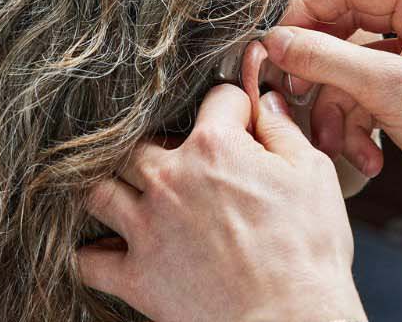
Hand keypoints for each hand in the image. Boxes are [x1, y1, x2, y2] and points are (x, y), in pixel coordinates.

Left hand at [79, 83, 364, 321]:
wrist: (289, 318)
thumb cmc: (308, 252)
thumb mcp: (313, 176)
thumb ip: (283, 132)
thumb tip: (268, 104)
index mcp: (214, 148)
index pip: (215, 101)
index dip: (234, 110)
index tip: (241, 127)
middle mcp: (170, 180)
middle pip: (140, 144)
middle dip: (161, 149)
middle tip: (184, 168)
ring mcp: (146, 229)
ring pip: (99, 192)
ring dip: (113, 191)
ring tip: (133, 199)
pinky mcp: (135, 276)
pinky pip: (89, 260)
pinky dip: (93, 255)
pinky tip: (110, 250)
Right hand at [265, 0, 401, 230]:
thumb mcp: (386, 89)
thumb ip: (324, 57)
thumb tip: (276, 40)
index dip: (306, 14)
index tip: (276, 47)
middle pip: (346, 29)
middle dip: (322, 72)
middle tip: (296, 95)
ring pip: (352, 68)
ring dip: (340, 110)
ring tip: (336, 144)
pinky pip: (370, 93)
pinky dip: (361, 125)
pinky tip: (369, 156)